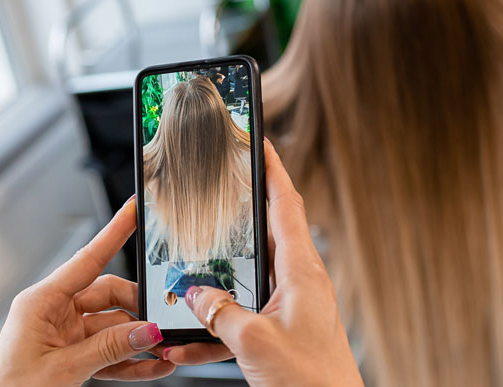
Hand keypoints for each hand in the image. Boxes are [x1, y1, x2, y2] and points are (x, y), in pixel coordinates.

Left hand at [0, 197, 173, 385]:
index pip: (87, 259)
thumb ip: (108, 349)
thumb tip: (147, 330)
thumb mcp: (62, 369)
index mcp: (40, 301)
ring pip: (113, 326)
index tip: (134, 210)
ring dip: (139, 339)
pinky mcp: (70, 356)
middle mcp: (52, 312)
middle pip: (108, 295)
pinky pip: (108, 351)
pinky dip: (130, 359)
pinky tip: (153, 365)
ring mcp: (62, 334)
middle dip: (138, 309)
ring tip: (164, 351)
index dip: (114, 232)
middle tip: (162, 324)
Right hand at [162, 140, 362, 386]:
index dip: (270, 169)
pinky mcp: (283, 332)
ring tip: (188, 277)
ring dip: (219, 279)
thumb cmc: (313, 384)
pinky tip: (190, 344)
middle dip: (240, 211)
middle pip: (267, 231)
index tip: (256, 141)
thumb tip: (196, 293)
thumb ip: (219, 312)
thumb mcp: (253, 342)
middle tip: (219, 188)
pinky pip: (244, 316)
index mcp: (301, 271)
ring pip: (249, 277)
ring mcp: (292, 307)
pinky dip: (217, 325)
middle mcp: (300, 283)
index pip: (286, 203)